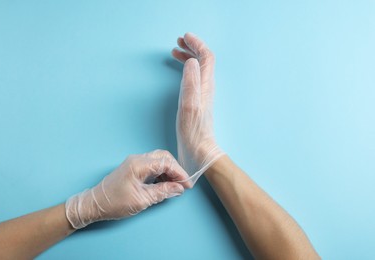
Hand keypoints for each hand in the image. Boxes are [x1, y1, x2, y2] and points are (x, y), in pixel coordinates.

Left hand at [65, 150, 190, 228]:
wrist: (95, 204)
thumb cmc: (115, 203)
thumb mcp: (142, 200)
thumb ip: (162, 192)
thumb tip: (178, 188)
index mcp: (139, 165)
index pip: (166, 162)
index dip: (179, 173)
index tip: (187, 185)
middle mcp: (137, 159)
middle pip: (163, 157)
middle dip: (175, 169)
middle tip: (182, 184)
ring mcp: (134, 162)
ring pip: (158, 160)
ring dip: (168, 171)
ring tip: (174, 186)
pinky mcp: (133, 167)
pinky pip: (151, 165)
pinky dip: (161, 172)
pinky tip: (164, 183)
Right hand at [172, 33, 224, 184]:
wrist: (199, 151)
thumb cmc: (193, 132)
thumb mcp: (189, 105)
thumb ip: (191, 82)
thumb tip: (191, 61)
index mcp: (205, 85)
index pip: (206, 57)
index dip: (197, 44)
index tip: (184, 37)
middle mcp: (206, 88)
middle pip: (203, 60)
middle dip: (192, 47)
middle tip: (178, 41)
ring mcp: (202, 95)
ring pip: (198, 69)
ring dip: (188, 57)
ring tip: (176, 52)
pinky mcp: (197, 102)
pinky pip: (193, 79)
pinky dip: (186, 70)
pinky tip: (179, 72)